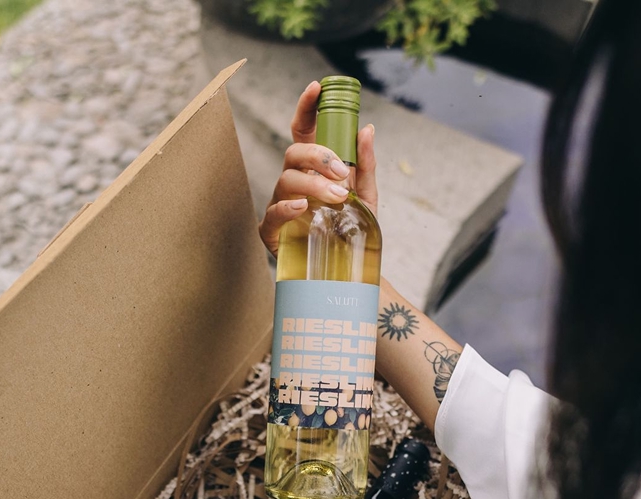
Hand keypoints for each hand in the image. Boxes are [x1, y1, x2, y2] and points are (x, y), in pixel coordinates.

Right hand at [259, 80, 378, 254]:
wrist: (351, 269)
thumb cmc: (352, 229)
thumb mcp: (367, 195)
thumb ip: (366, 164)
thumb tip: (367, 129)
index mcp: (314, 169)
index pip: (303, 130)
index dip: (307, 107)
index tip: (316, 88)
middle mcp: (294, 182)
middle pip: (293, 153)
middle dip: (318, 157)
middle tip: (342, 173)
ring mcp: (281, 205)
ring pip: (286, 180)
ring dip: (313, 184)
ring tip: (338, 197)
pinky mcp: (273, 231)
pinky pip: (273, 212)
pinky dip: (287, 207)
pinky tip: (303, 206)